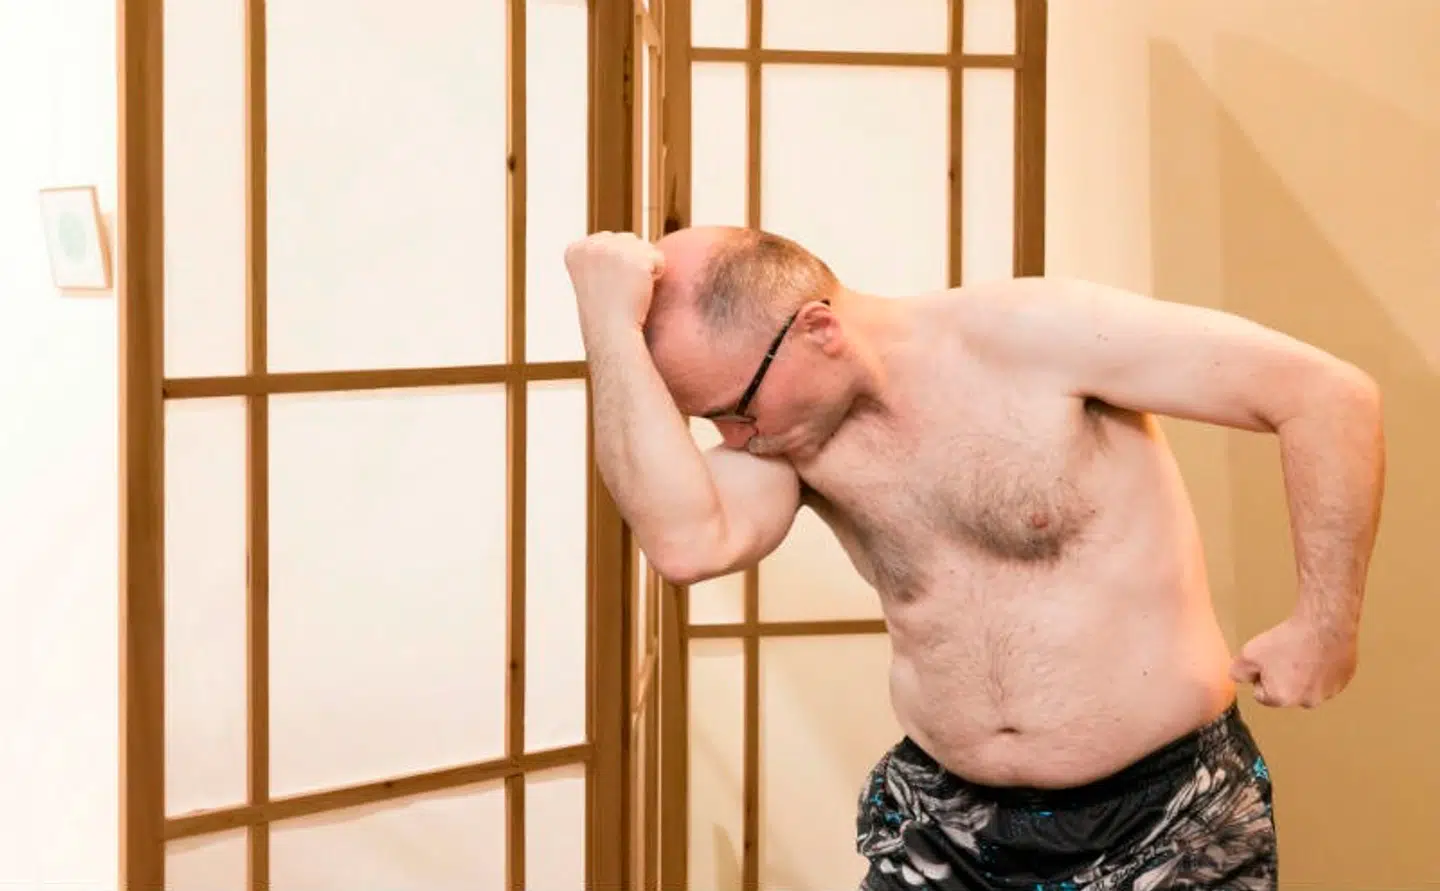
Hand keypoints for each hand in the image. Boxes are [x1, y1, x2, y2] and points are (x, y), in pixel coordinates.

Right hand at [564, 231, 665, 331]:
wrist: (613, 332)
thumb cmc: (607, 310)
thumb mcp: (593, 276)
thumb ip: (603, 254)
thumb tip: (629, 238)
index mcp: (576, 249)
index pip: (609, 240)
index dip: (615, 264)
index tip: (606, 285)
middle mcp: (591, 245)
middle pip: (627, 239)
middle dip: (631, 262)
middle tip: (620, 288)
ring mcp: (613, 250)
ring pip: (644, 247)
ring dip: (644, 267)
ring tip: (630, 288)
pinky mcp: (636, 258)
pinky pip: (658, 258)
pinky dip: (656, 273)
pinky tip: (641, 289)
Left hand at [1229, 614, 1357, 707]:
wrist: (1323, 625)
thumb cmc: (1286, 641)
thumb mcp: (1248, 655)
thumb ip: (1237, 672)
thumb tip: (1240, 679)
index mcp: (1282, 699)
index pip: (1262, 694)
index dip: (1261, 676)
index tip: (1267, 660)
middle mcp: (1308, 702)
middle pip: (1286, 692)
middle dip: (1282, 678)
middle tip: (1285, 654)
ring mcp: (1330, 692)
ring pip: (1309, 686)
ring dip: (1304, 674)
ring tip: (1302, 651)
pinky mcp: (1344, 680)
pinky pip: (1327, 677)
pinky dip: (1322, 668)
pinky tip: (1319, 652)